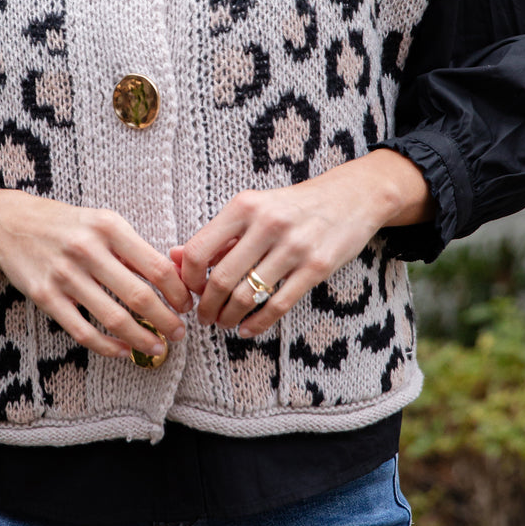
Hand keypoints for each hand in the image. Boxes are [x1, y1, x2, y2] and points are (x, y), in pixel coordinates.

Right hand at [0, 190, 191, 360]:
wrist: (10, 224)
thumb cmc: (67, 225)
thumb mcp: (102, 221)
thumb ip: (133, 248)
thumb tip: (172, 280)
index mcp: (108, 226)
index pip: (156, 266)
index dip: (178, 292)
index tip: (187, 305)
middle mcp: (87, 249)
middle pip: (138, 295)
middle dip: (166, 320)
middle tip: (180, 334)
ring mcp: (64, 275)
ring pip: (113, 317)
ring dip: (142, 337)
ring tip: (158, 346)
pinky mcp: (45, 296)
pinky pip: (82, 330)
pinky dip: (108, 346)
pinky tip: (124, 351)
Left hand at [174, 150, 432, 338]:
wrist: (352, 196)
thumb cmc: (293, 206)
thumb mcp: (253, 209)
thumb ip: (217, 235)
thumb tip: (173, 257)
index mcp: (244, 205)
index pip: (198, 250)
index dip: (186, 279)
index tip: (189, 292)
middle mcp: (267, 223)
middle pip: (220, 279)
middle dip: (206, 306)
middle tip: (204, 317)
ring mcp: (294, 246)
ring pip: (247, 296)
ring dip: (229, 318)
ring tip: (224, 323)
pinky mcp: (317, 267)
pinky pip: (278, 305)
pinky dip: (257, 323)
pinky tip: (248, 329)